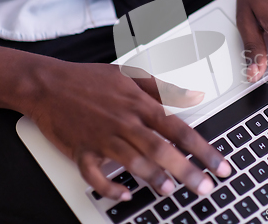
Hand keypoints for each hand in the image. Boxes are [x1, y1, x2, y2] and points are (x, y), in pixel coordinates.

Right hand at [20, 59, 230, 200]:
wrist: (48, 85)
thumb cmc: (90, 79)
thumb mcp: (130, 74)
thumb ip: (164, 87)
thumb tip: (193, 94)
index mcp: (139, 105)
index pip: (178, 128)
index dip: (202, 148)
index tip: (219, 165)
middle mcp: (124, 122)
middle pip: (160, 148)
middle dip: (186, 170)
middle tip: (204, 187)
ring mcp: (103, 137)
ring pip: (132, 161)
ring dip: (152, 177)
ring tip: (170, 189)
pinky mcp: (81, 150)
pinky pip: (95, 174)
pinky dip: (109, 186)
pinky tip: (124, 193)